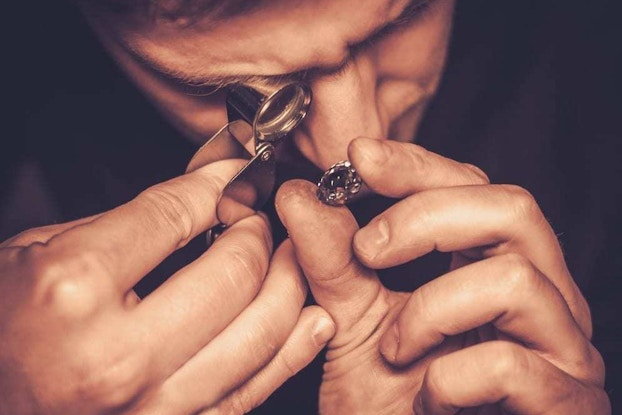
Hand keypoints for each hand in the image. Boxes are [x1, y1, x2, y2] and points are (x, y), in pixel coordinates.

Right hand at [0, 160, 334, 414]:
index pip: (176, 215)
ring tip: (289, 257)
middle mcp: (117, 357)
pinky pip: (254, 388)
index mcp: (73, 292)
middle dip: (258, 234)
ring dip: (289, 283)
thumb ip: (131, 223)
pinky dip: (293, 347)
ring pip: (261, 332)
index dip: (217, 184)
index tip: (236, 174)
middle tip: (257, 219)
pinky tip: (310, 318)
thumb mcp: (41, 254)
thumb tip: (209, 187)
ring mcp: (151, 408)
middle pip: (235, 274)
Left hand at [275, 138, 609, 413]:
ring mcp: (562, 348)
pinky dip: (450, 375)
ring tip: (393, 346)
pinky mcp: (565, 402)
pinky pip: (509, 363)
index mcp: (496, 264)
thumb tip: (300, 195)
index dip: (417, 164)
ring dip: (432, 308)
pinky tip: (427, 395)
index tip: (359, 155)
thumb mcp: (354, 322)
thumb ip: (334, 260)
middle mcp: (543, 295)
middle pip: (511, 209)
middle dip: (427, 218)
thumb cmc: (396, 401)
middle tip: (368, 248)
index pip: (472, 187)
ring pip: (517, 281)